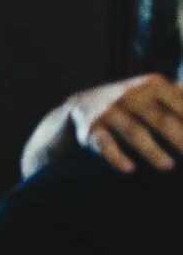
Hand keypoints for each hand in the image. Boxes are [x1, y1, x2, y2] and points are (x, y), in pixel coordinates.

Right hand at [56, 74, 182, 173]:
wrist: (81, 106)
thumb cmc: (131, 103)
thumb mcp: (155, 93)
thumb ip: (180, 99)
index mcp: (152, 84)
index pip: (179, 104)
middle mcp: (130, 95)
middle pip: (159, 118)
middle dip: (179, 137)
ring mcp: (109, 112)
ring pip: (134, 132)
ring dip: (151, 150)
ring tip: (168, 167)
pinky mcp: (91, 129)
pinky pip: (104, 144)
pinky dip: (116, 157)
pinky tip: (129, 169)